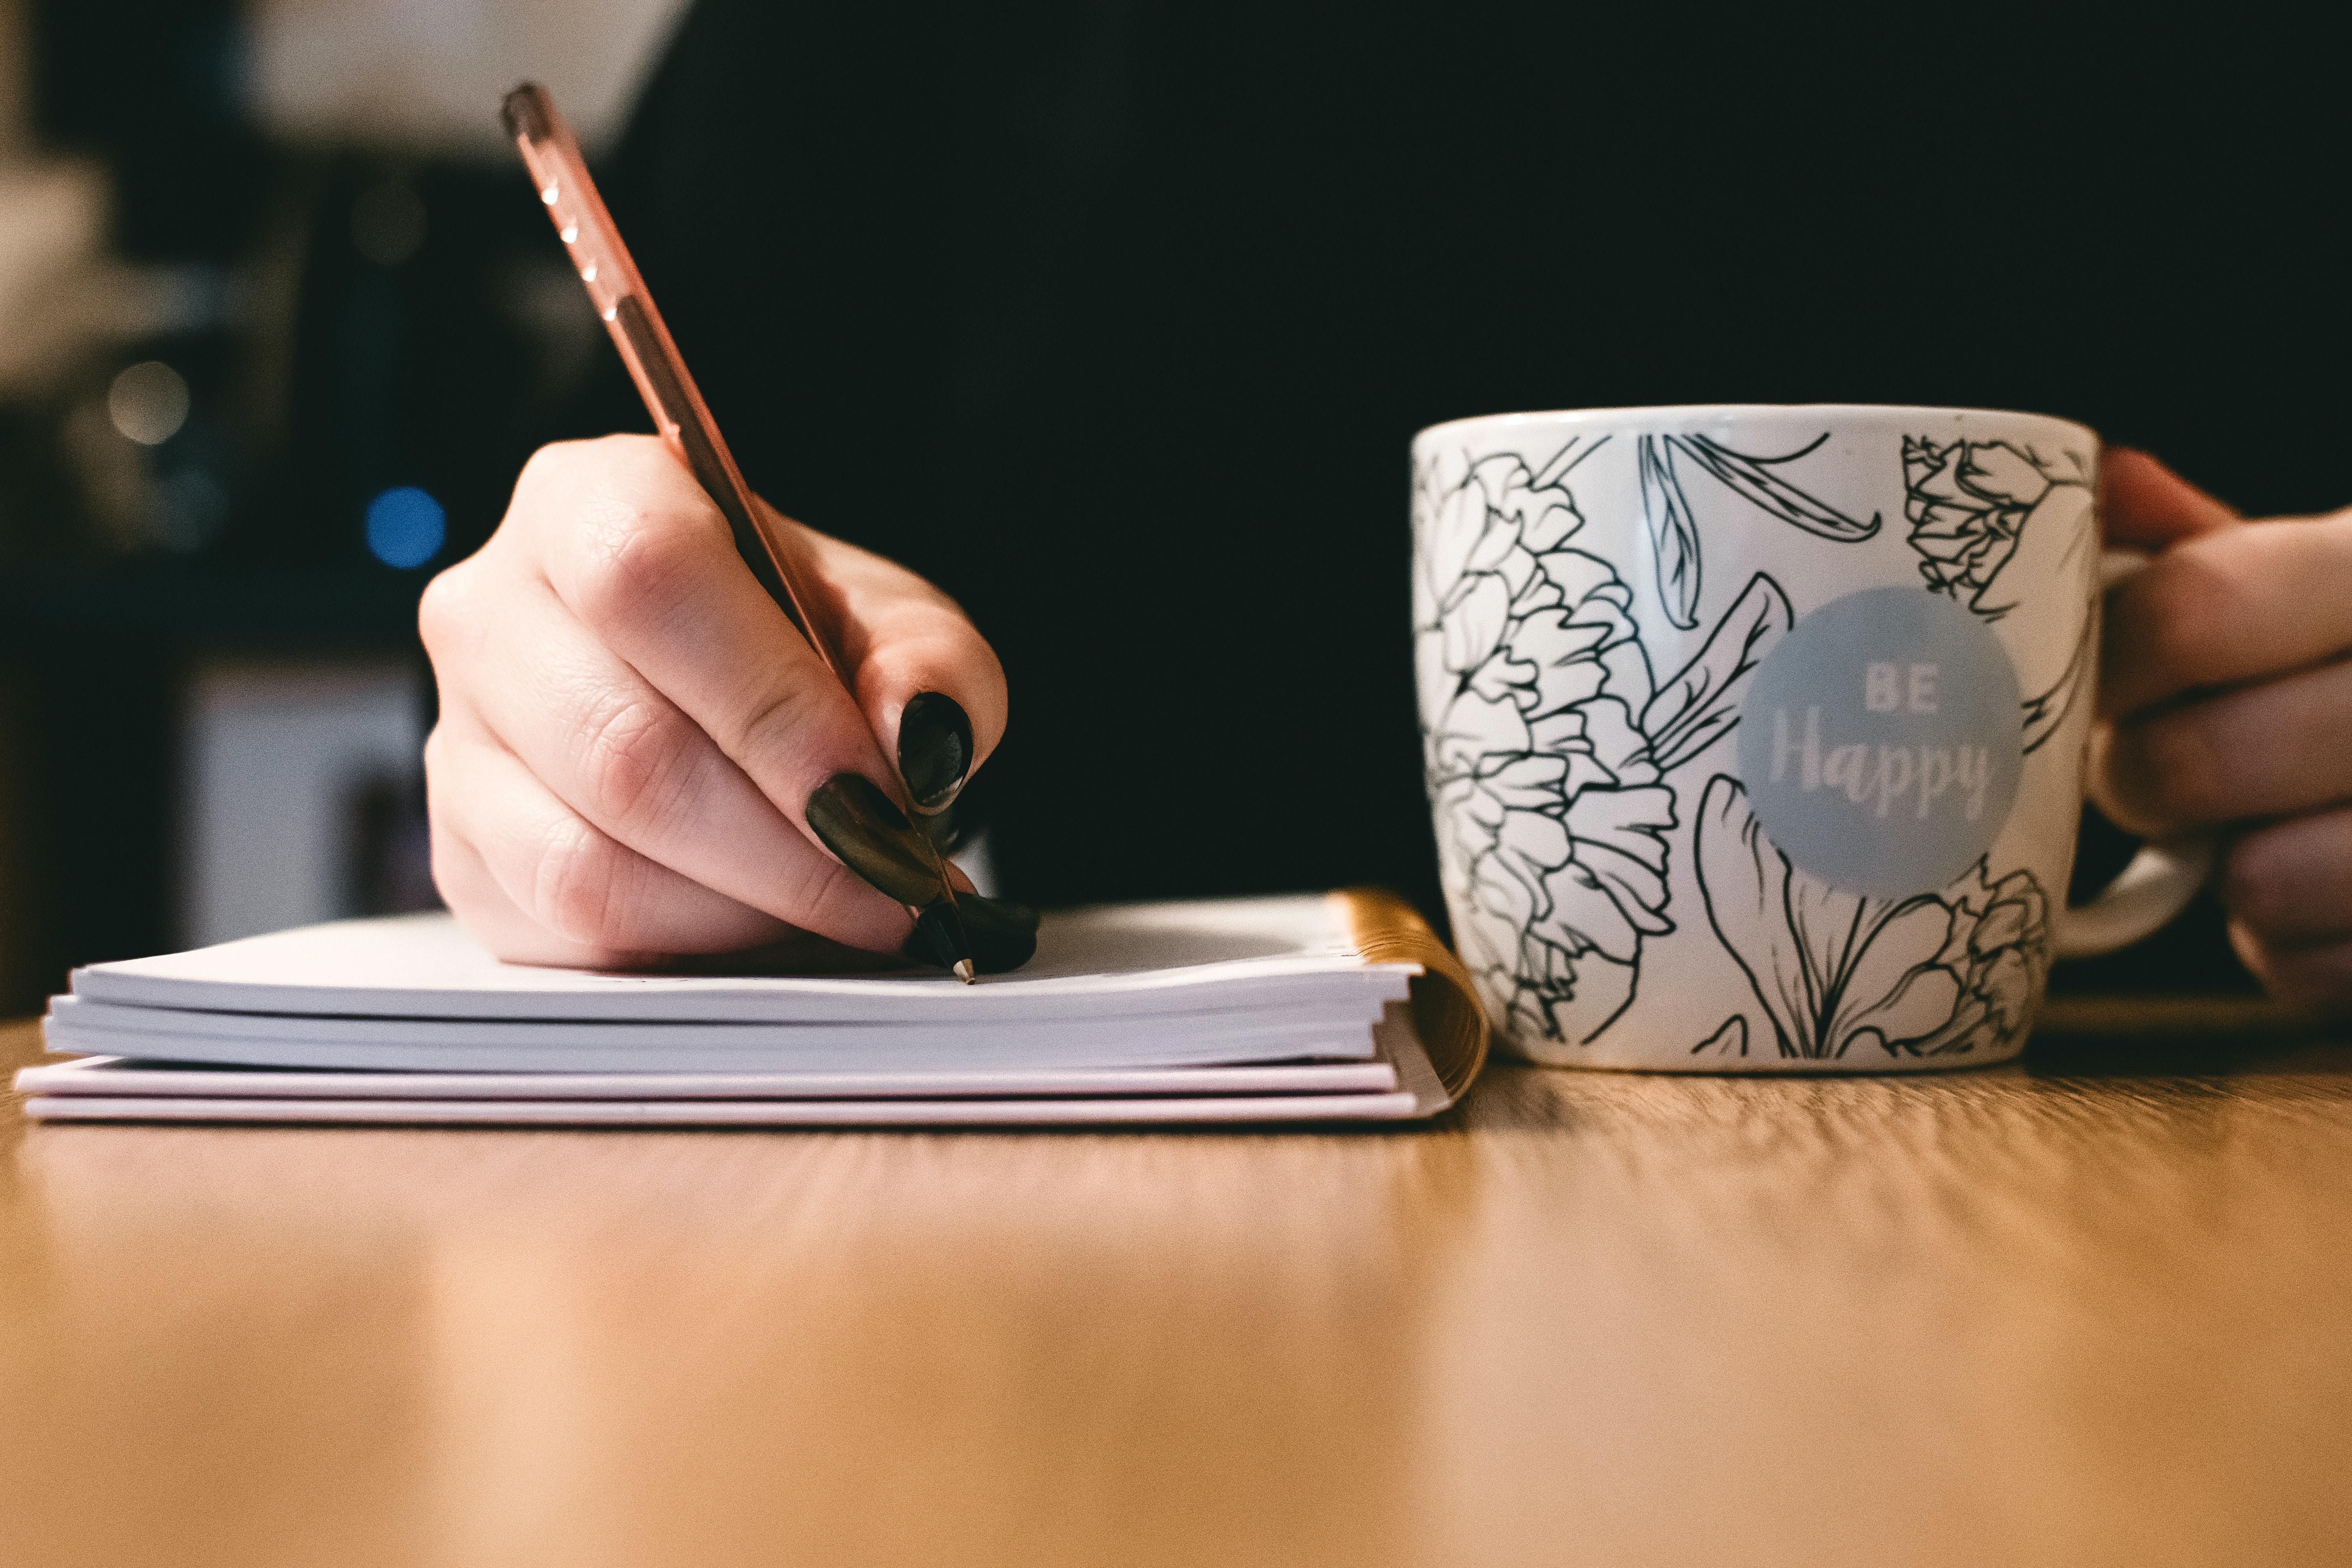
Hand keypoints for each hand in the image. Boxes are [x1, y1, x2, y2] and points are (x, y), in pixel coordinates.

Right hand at [420, 435, 1006, 967]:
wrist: (741, 697)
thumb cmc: (812, 645)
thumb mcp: (902, 629)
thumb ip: (932, 669)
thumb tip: (917, 738)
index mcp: (588, 502)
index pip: (648, 583)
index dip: (771, 707)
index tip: (882, 799)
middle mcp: (490, 611)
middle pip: (623, 749)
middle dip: (787, 847)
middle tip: (895, 886)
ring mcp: (457, 739)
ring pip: (585, 862)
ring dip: (743, 909)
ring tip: (843, 907)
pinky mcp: (462, 855)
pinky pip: (568, 931)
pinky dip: (688, 947)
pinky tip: (765, 925)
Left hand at [2091, 448, 2351, 1004]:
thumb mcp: (2326, 579)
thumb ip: (2213, 546)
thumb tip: (2099, 481)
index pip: (2189, 613)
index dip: (2113, 664)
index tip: (2106, 684)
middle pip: (2190, 765)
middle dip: (2144, 779)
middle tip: (2161, 769)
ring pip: (2257, 883)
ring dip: (2228, 869)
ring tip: (2257, 827)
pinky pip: (2303, 967)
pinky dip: (2289, 944)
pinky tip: (2322, 893)